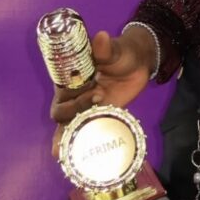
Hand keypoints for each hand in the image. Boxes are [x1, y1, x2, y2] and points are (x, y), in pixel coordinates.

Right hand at [49, 28, 152, 156]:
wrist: (139, 63)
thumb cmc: (123, 53)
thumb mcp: (116, 50)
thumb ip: (106, 48)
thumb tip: (100, 37)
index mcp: (73, 76)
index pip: (61, 89)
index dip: (70, 94)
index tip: (92, 89)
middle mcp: (74, 94)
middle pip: (61, 110)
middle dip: (74, 111)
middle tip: (98, 99)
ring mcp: (85, 108)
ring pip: (67, 125)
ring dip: (65, 136)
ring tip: (61, 153)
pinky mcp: (99, 117)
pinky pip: (83, 133)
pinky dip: (74, 146)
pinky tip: (68, 161)